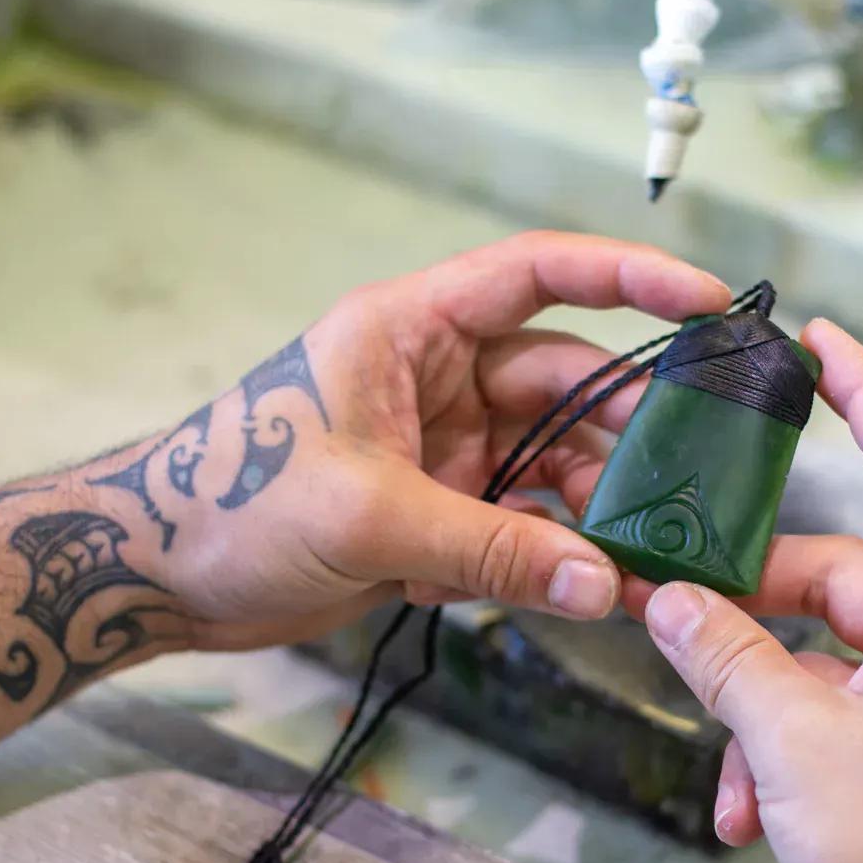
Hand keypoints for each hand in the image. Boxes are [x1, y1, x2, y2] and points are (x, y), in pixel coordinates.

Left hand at [118, 232, 735, 649]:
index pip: (538, 274)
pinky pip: (523, 520)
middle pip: (565, 379)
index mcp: (410, 329)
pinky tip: (592, 588)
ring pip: (553, 457)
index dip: (629, 276)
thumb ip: (491, 550)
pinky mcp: (438, 509)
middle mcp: (436, 376)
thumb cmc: (230, 506)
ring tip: (656, 550)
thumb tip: (602, 584)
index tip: (708, 301)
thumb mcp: (367, 518)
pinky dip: (555, 552)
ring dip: (599, 504)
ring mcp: (441, 444)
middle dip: (630, 425)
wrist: (154, 577)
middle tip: (697, 473)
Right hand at [625, 317, 862, 862]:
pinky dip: (799, 752)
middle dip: (756, 609)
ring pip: (838, 663)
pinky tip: (752, 816)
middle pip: (846, 580)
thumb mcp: (795, 739)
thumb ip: (726, 657)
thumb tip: (672, 601)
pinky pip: (855, 721)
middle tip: (677, 622)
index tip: (823, 342)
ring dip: (767, 707)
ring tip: (728, 776)